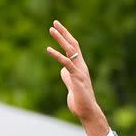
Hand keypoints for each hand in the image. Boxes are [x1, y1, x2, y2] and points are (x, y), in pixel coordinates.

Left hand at [47, 20, 108, 135]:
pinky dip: (57, 55)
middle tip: (54, 22)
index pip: (73, 48)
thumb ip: (67, 77)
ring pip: (70, 50)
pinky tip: (48, 49)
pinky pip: (67, 63)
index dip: (66, 37)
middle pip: (73, 45)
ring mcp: (80, 71)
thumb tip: (62, 71)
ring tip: (51, 30)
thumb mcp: (71, 86)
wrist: (87, 112)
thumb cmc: (80, 101)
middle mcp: (81, 66)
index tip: (57, 28)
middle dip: (63, 33)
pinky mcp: (77, 78)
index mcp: (80, 67)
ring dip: (60, 39)